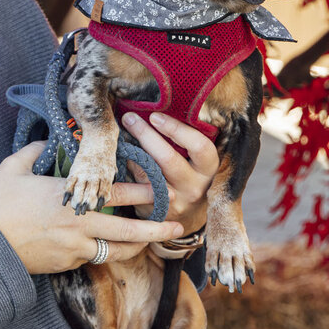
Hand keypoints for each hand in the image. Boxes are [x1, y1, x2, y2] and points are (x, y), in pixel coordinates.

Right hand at [0, 142, 187, 275]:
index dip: (143, 190)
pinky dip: (103, 251)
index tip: (162, 188)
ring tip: (152, 241)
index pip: (116, 193)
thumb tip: (47, 139)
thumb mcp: (13, 167)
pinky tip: (110, 245)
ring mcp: (74, 249)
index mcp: (69, 198)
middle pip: (127, 231)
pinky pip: (92, 257)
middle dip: (156, 229)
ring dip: (136, 246)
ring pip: (115, 251)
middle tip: (178, 226)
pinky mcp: (66, 264)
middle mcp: (78, 226)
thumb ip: (35, 150)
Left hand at [118, 111, 218, 240]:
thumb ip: (186, 142)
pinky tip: (119, 155)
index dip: (177, 130)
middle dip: (146, 135)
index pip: (200, 146)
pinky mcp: (158, 211)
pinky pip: (137, 187)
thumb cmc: (190, 177)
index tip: (155, 116)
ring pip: (149, 173)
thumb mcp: (197, 162)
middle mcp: (195, 187)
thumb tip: (157, 111)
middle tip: (129, 118)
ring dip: (132, 151)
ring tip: (120, 133)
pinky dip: (127, 168)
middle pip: (168, 159)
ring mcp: (176, 201)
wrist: (188, 217)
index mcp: (209, 169)